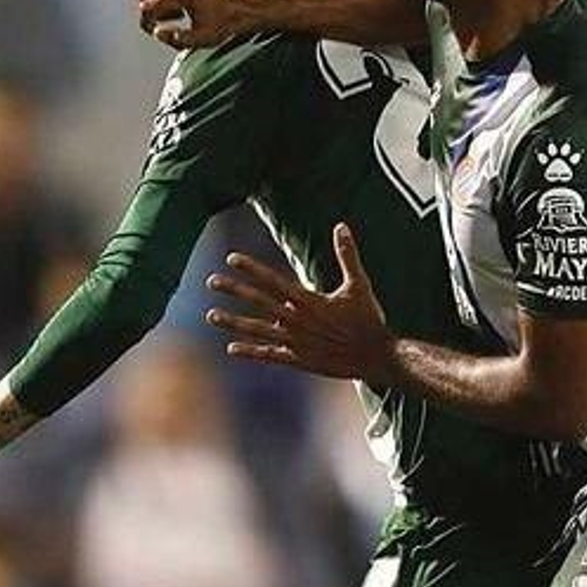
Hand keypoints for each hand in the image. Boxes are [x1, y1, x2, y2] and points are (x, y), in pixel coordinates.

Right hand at [136, 0, 243, 47]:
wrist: (235, 6)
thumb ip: (176, 40)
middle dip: (152, 10)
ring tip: (179, 10)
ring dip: (157, 1)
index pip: (148, 6)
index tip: (157, 31)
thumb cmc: (218, 25)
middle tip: (173, 20)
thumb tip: (156, 31)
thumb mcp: (201, 39)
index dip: (148, 22)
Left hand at [206, 224, 397, 384]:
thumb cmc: (368, 318)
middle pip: (260, 302)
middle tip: (211, 280)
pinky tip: (231, 348)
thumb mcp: (359, 283)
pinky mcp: (299, 360)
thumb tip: (342, 225)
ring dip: (233, 322)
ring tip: (211, 315)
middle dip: (235, 289)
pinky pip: (270, 355)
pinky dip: (251, 352)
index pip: (273, 281)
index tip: (231, 258)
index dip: (252, 269)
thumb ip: (347, 254)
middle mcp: (298, 320)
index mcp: (310, 300)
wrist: (376, 356)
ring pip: (258, 330)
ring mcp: (296, 342)